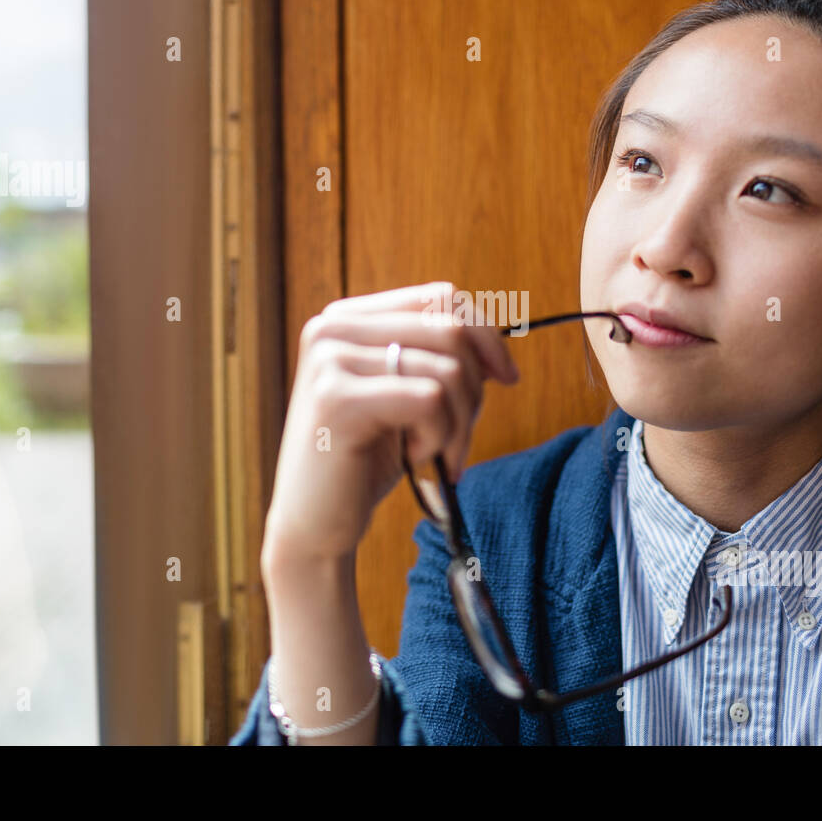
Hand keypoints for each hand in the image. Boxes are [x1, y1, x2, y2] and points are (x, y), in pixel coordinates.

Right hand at [262, 281, 519, 565]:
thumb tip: (496, 345)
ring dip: (458, 424)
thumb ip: (436, 359)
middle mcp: (331, 328)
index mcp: (347, 318)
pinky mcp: (337, 399)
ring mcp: (330, 360)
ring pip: (447, 370)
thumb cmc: (364, 460)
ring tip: (435, 454)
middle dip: (475, 389)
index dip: (486, 333)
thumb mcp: (404, 396)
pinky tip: (413, 458)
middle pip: (450, 330)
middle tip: (460, 437)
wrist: (314, 524)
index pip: (440, 296)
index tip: (507, 376)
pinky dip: (439, 437)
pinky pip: (430, 400)